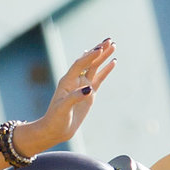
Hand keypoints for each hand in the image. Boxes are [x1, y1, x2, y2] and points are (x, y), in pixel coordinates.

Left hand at [17, 38, 116, 154]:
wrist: (56, 129)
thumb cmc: (56, 119)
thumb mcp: (63, 108)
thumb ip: (75, 97)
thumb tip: (89, 89)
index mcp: (67, 81)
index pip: (80, 64)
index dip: (89, 56)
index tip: (100, 49)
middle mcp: (75, 80)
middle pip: (88, 62)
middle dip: (98, 51)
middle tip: (109, 40)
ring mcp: (83, 86)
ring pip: (95, 68)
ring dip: (103, 57)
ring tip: (113, 45)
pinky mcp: (89, 94)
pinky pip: (99, 79)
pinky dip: (106, 70)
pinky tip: (113, 62)